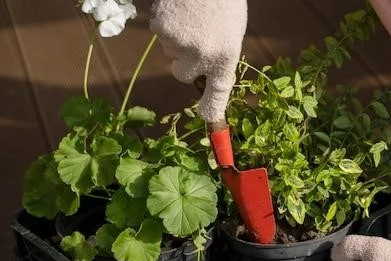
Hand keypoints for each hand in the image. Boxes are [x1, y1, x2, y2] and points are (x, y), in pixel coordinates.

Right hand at [149, 0, 247, 122]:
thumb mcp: (231, 29)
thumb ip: (218, 53)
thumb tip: (203, 72)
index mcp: (225, 55)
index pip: (218, 91)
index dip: (212, 109)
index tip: (209, 120)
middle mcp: (201, 55)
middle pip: (182, 73)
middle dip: (184, 60)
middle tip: (196, 35)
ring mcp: (179, 43)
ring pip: (170, 50)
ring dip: (177, 36)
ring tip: (192, 14)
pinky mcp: (160, 28)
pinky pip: (159, 33)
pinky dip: (166, 21)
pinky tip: (179, 7)